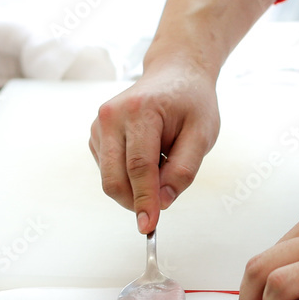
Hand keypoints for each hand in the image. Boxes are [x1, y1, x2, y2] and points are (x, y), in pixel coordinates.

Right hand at [89, 61, 220, 232]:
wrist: (174, 74)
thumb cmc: (191, 103)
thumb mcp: (203, 134)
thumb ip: (184, 170)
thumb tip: (163, 202)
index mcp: (140, 112)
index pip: (139, 167)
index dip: (144, 200)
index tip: (148, 226)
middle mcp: (111, 116)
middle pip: (115, 179)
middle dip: (136, 201)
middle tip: (161, 204)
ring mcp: (99, 126)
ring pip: (110, 179)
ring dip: (136, 186)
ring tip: (162, 160)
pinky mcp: (95, 135)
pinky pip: (109, 172)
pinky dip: (129, 177)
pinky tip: (148, 156)